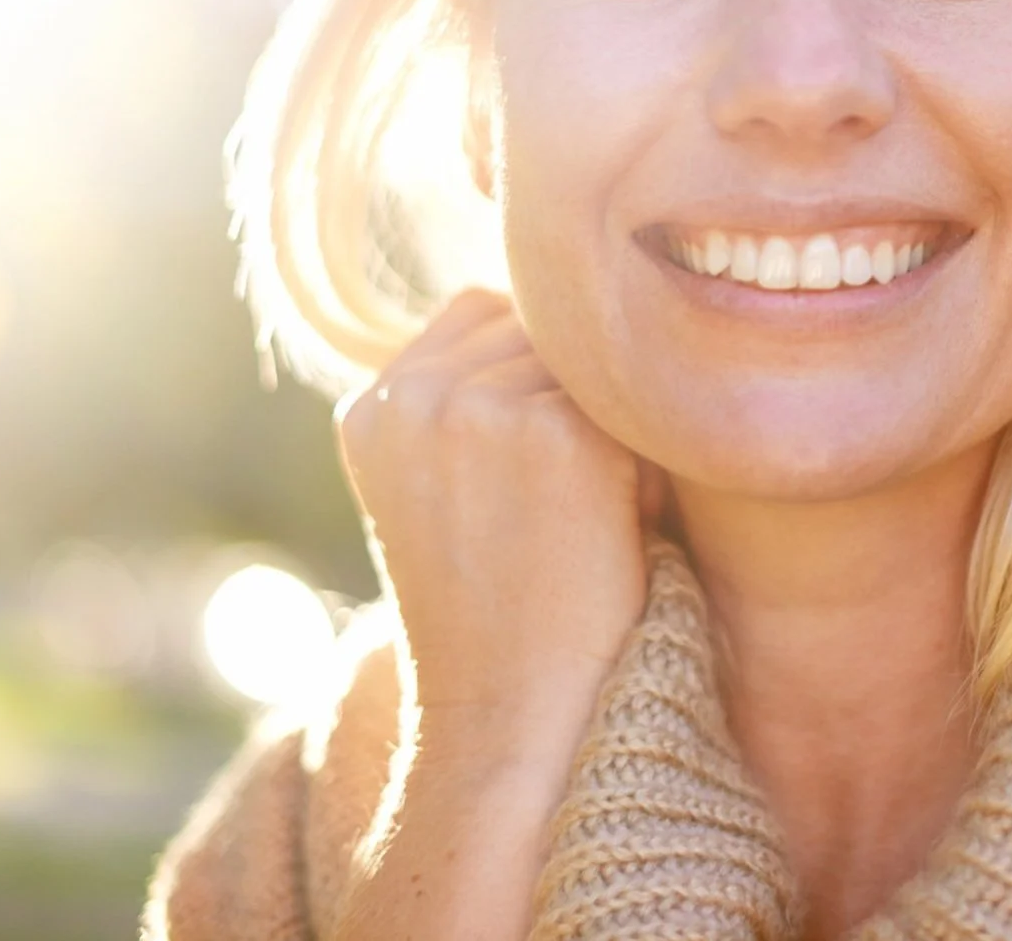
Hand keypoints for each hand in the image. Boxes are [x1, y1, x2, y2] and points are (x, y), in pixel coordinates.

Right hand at [326, 289, 658, 940]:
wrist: (511, 710)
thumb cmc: (498, 605)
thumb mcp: (438, 487)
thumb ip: (465, 395)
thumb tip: (553, 301)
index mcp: (369, 408)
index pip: (478, 313)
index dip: (531, 374)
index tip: (533, 467)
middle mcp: (410, 395)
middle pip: (537, 325)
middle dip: (568, 395)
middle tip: (557, 503)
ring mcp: (476, 406)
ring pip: (585, 361)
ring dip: (607, 423)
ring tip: (580, 517)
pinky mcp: (550, 430)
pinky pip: (632, 406)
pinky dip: (642, 464)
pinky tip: (611, 529)